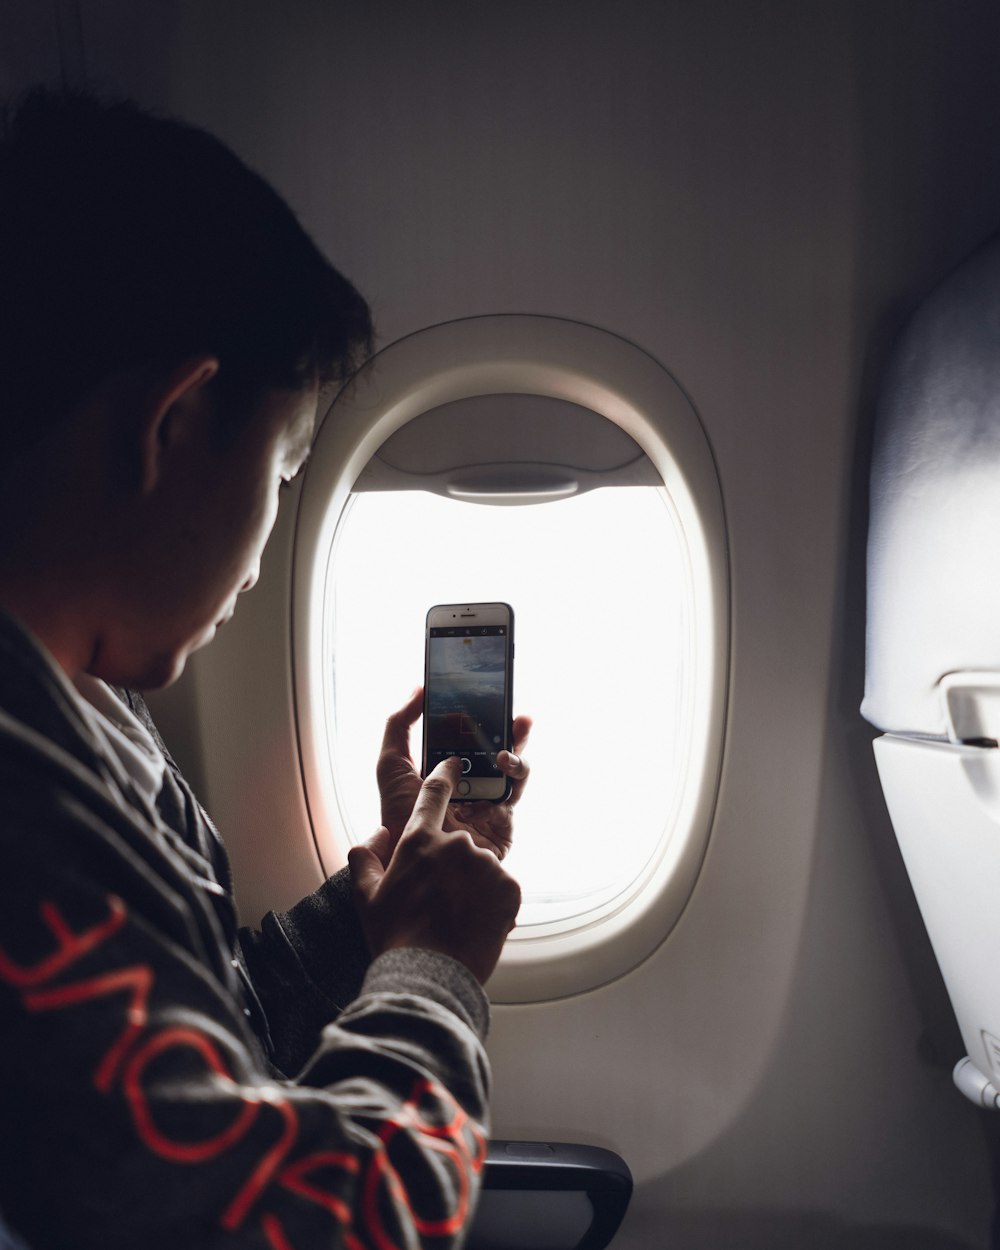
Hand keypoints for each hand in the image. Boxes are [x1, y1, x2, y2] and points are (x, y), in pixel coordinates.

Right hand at [349, 758, 521, 983]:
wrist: (431, 975)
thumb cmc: (396, 936)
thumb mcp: (365, 896)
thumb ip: (364, 857)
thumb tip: (376, 835)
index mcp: (419, 840)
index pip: (435, 793)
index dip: (445, 775)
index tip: (453, 764)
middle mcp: (456, 844)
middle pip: (459, 841)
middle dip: (454, 865)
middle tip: (441, 901)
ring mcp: (486, 864)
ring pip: (482, 867)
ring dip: (473, 886)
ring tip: (456, 919)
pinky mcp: (511, 886)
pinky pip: (502, 888)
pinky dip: (493, 902)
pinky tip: (475, 924)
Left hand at [375, 687, 531, 862]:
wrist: (415, 862)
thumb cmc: (397, 814)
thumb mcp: (391, 764)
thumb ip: (399, 725)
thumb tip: (419, 689)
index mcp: (441, 767)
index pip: (463, 734)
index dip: (473, 714)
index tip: (481, 692)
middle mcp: (467, 781)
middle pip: (492, 745)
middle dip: (504, 723)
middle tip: (509, 703)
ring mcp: (487, 798)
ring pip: (511, 763)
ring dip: (517, 741)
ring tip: (515, 726)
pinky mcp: (503, 817)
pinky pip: (517, 787)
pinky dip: (516, 769)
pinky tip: (503, 759)